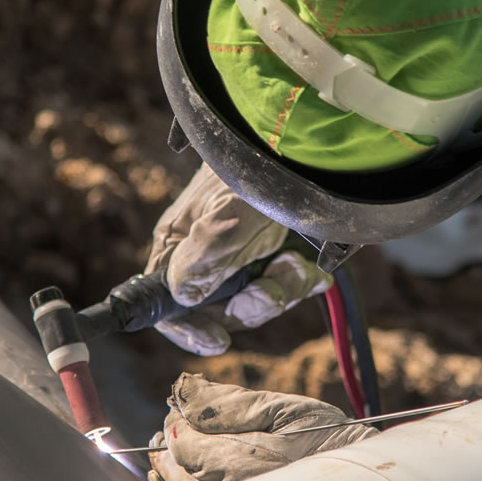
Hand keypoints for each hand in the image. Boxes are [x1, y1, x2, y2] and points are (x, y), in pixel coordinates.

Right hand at [145, 164, 330, 354]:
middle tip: (269, 291)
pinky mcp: (271, 252)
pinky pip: (282, 286)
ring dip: (280, 290)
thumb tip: (181, 294)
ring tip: (295, 264)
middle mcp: (206, 255)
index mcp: (180, 245)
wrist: (300, 140)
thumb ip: (206, 252)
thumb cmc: (257, 165)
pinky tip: (314, 269)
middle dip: (249, 306)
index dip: (188, 329)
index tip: (218, 340)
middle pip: (219, 310)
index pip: (168, 305)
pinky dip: (299, 281)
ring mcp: (240, 255)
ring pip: (255, 301)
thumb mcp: (231, 209)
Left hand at [146, 373, 376, 480]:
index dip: (177, 421)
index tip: (181, 407)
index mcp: (238, 461)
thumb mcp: (284, 409)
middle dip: (169, 447)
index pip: (181, 441)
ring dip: (170, 475)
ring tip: (168, 457)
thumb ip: (229, 402)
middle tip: (169, 428)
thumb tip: (182, 390)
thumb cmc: (330, 444)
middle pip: (175, 471)